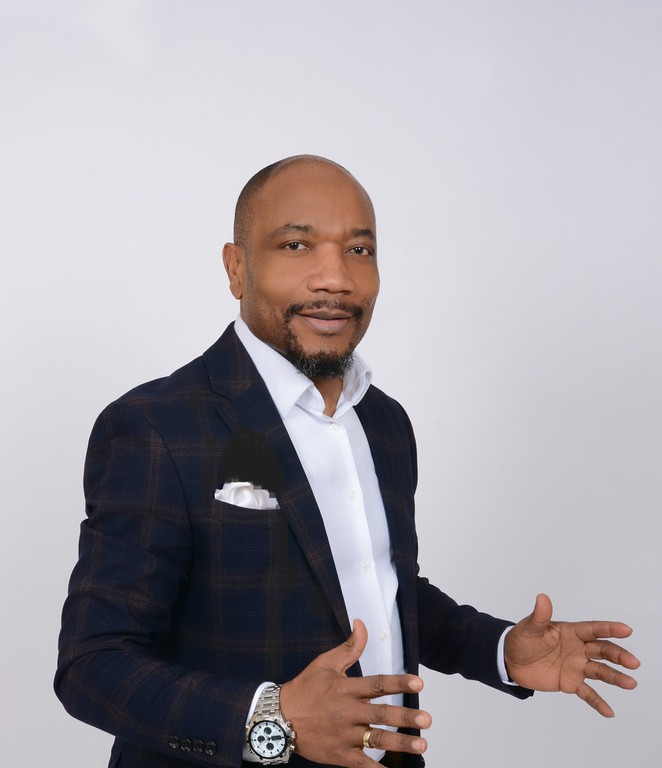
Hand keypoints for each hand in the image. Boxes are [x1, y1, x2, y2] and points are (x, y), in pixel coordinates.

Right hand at [280, 619, 430, 767]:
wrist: (279, 718)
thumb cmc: (305, 688)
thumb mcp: (325, 662)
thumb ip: (350, 646)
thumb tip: (362, 623)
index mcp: (345, 688)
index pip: (376, 684)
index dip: (398, 682)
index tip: (418, 682)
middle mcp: (347, 712)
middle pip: (380, 714)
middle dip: (404, 717)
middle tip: (426, 719)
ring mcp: (344, 735)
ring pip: (375, 739)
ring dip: (399, 743)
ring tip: (421, 744)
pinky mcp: (340, 755)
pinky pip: (362, 764)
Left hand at [504, 594, 639, 716]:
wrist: (511, 661)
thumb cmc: (522, 639)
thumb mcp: (529, 628)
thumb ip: (539, 616)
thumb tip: (542, 598)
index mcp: (570, 632)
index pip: (593, 630)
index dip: (609, 629)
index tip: (627, 630)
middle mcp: (578, 649)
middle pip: (602, 651)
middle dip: (618, 655)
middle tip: (633, 663)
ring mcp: (576, 666)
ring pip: (600, 671)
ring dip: (615, 677)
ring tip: (631, 683)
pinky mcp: (570, 683)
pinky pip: (587, 693)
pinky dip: (598, 702)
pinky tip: (609, 712)